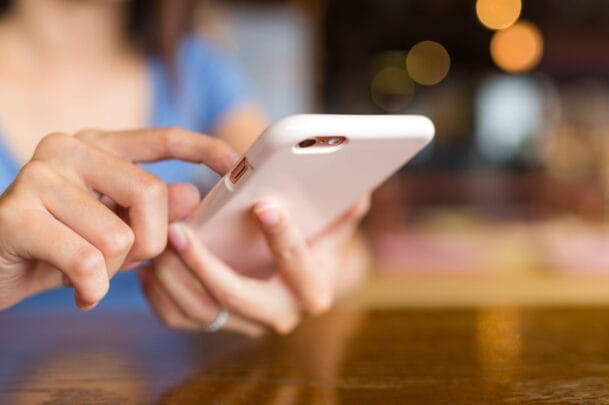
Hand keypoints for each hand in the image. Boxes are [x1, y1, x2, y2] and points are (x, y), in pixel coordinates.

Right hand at [0, 128, 237, 310]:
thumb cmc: (56, 249)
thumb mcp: (112, 230)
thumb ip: (149, 212)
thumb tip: (191, 195)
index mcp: (96, 147)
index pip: (160, 138)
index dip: (203, 148)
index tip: (235, 162)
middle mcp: (67, 150)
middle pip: (150, 195)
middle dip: (150, 243)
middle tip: (126, 262)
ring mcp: (39, 177)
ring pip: (119, 237)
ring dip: (111, 272)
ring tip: (88, 274)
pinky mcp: (16, 214)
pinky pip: (87, 262)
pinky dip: (91, 289)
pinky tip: (78, 292)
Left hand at [139, 196, 370, 335]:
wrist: (298, 285)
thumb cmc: (314, 246)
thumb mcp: (333, 230)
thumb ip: (343, 211)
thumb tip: (359, 189)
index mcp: (313, 289)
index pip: (296, 263)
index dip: (282, 233)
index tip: (262, 203)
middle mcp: (281, 315)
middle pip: (236, 296)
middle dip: (204, 264)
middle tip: (179, 231)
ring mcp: (246, 325)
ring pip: (201, 310)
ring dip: (173, 276)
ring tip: (157, 240)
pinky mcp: (218, 327)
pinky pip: (180, 320)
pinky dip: (159, 295)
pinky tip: (150, 265)